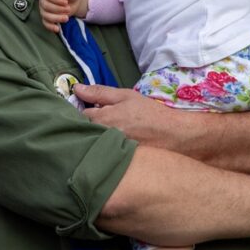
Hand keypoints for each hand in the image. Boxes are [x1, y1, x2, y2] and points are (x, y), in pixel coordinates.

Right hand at [39, 0, 88, 32]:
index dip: (57, 0)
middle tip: (69, 9)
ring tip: (67, 18)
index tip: (66, 2)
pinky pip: (46, 24)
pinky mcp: (46, 18)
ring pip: (46, 16)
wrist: (74, 0)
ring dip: (57, 18)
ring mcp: (44, 10)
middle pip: (46, 6)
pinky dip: (51, 27)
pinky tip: (58, 29)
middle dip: (58, 9)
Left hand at [74, 83, 192, 151]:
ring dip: (94, 136)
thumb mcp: (126, 96)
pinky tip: (112, 145)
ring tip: (109, 132)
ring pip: (92, 142)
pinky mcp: (115, 161)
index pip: (79, 114)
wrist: (173, 135)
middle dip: (86, 125)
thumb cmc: (150, 113)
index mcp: (102, 119)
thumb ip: (99, 92)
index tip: (89, 106)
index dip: (83, 108)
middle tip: (101, 120)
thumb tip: (76, 88)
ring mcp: (108, 151)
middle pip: (83, 130)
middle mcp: (101, 137)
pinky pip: (102, 152)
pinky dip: (104, 148)